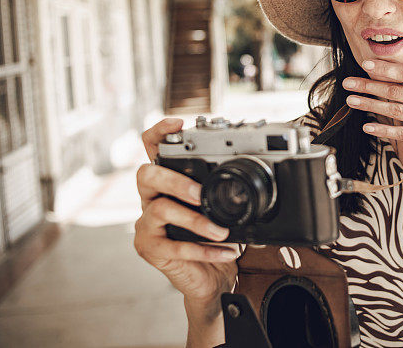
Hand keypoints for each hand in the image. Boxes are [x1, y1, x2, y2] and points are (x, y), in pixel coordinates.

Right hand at [134, 118, 239, 317]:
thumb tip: (256, 168)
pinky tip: (226, 251)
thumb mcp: (222, 207)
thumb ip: (225, 188)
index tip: (178, 124)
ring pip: (161, 210)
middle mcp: (151, 198)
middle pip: (147, 174)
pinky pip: (174, 246)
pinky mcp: (150, 248)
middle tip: (200, 193)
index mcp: (167, 181)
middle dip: (175, 180)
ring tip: (220, 231)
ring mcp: (147, 223)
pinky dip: (204, 250)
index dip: (159, 132)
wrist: (211, 279)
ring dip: (195, 220)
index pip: (151, 147)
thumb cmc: (215, 238)